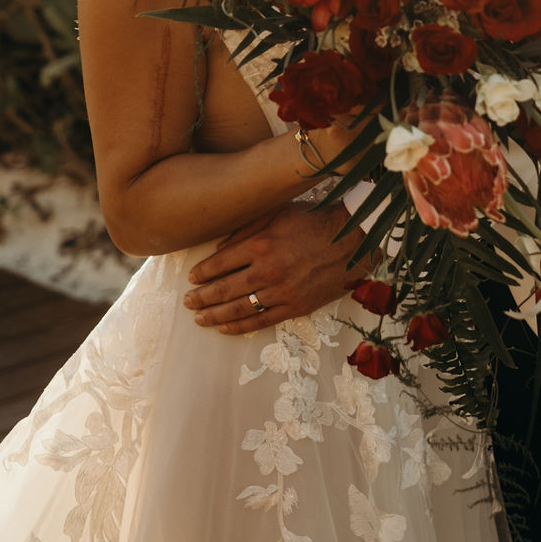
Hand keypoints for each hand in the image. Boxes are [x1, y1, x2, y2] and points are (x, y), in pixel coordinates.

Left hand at [183, 200, 369, 334]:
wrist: (352, 240)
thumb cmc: (314, 220)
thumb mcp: (278, 212)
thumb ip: (246, 228)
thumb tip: (219, 248)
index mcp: (261, 243)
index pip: (221, 263)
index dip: (202, 273)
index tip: (192, 278)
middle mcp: (268, 270)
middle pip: (224, 289)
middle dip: (202, 297)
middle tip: (188, 302)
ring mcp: (282, 291)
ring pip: (239, 309)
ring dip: (215, 316)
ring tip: (199, 319)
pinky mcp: (296, 307)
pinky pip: (262, 321)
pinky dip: (240, 328)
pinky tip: (225, 329)